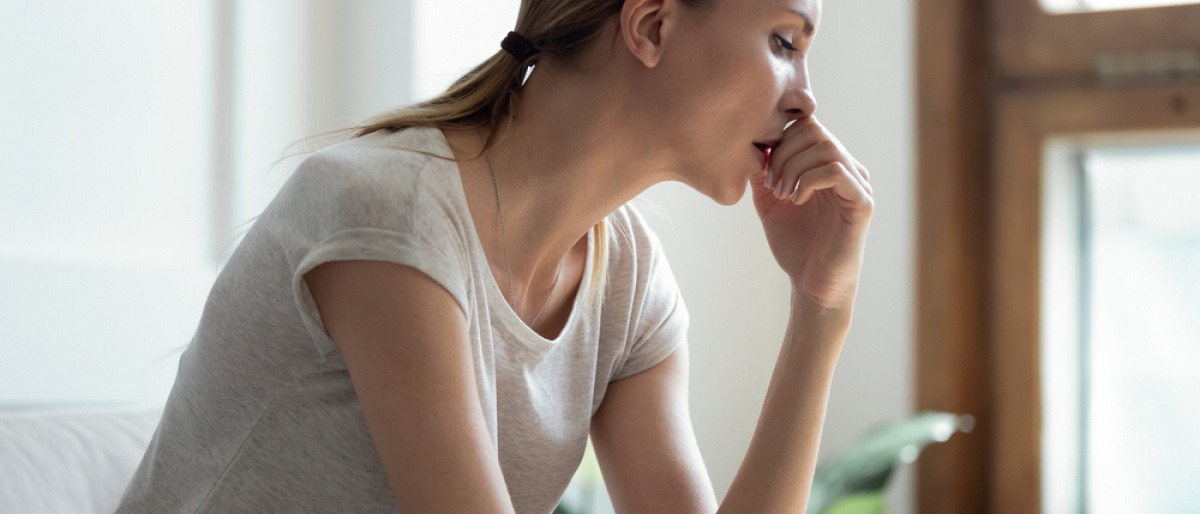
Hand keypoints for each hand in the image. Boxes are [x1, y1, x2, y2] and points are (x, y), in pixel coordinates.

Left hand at [751, 117, 873, 308]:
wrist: (812, 284)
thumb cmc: (795, 245)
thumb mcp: (769, 203)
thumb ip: (763, 173)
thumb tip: (751, 146)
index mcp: (826, 164)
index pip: (806, 125)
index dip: (779, 138)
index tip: (762, 169)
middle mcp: (846, 168)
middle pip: (814, 129)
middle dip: (783, 153)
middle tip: (771, 184)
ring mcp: (857, 184)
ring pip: (826, 146)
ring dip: (794, 167)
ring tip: (781, 194)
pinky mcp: (862, 202)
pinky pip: (836, 171)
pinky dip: (809, 180)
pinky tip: (796, 199)